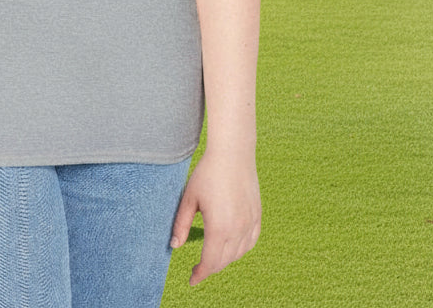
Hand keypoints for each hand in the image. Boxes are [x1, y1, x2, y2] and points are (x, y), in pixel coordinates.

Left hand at [171, 151, 260, 285]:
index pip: (209, 262)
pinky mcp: (257, 216)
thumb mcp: (189, 198)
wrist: (233, 154)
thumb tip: (174, 246)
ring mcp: (250, 223)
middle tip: (198, 268)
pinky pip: (251, 242)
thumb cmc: (207, 173)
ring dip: (224, 259)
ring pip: (238, 254)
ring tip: (212, 256)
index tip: (192, 279)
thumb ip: (181, 224)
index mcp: (219, 228)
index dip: (200, 274)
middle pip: (224, 261)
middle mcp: (237, 230)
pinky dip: (240, 249)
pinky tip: (232, 247)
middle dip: (210, 268)